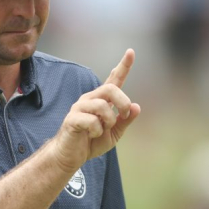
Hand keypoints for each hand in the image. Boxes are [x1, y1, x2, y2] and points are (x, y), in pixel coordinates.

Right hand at [50, 49, 140, 171]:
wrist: (72, 156)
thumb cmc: (91, 142)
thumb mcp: (114, 133)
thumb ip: (125, 120)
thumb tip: (136, 107)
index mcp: (102, 100)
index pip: (114, 80)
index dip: (124, 66)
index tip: (131, 51)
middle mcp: (90, 99)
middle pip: (111, 89)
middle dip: (122, 103)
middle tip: (123, 116)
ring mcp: (80, 107)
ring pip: (103, 105)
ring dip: (109, 121)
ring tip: (101, 130)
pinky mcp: (73, 118)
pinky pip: (92, 121)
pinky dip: (97, 131)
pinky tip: (91, 134)